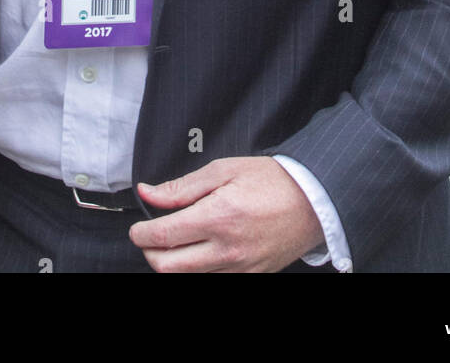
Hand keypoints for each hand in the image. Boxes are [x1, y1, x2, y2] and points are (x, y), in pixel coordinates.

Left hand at [128, 156, 325, 272]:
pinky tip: (200, 249)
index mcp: (218, 217)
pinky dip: (197, 269)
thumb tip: (148, 193)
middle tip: (151, 236)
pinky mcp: (249, 277)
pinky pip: (212, 279)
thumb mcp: (224, 170)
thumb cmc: (271, 181)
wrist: (313, 202)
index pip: (164, 237)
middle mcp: (226, 249)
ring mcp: (238, 268)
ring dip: (172, 262)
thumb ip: (182, 187)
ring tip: (176, 240)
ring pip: (188, 278)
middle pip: (168, 267)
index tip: (137, 227)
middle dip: (150, 252)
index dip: (141, 234)